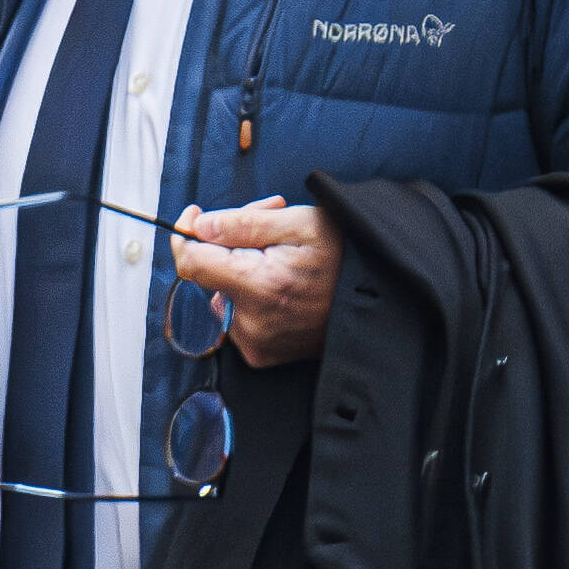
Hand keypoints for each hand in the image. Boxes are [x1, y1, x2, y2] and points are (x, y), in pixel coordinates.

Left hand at [169, 197, 339, 365]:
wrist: (382, 299)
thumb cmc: (349, 258)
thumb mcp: (302, 224)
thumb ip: (243, 224)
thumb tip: (199, 226)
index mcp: (260, 287)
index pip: (192, 263)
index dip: (186, 234)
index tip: (194, 215)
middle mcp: (252, 322)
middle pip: (211, 272)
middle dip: (231, 240)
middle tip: (269, 215)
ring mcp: (255, 342)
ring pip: (224, 291)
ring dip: (242, 264)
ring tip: (283, 248)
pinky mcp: (261, 354)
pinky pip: (238, 314)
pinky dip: (250, 292)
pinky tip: (281, 277)